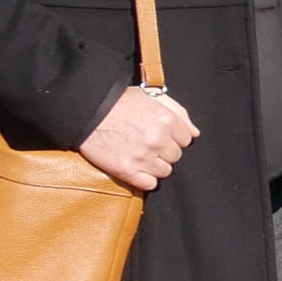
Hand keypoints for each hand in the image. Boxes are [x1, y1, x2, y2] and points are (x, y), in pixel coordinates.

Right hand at [76, 87, 197, 191]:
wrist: (86, 112)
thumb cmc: (119, 102)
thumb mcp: (151, 96)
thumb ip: (178, 112)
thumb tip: (195, 133)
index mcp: (166, 120)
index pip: (186, 139)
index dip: (173, 138)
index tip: (160, 135)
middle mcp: (158, 140)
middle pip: (175, 156)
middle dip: (164, 151)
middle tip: (146, 143)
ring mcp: (143, 157)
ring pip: (165, 171)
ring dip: (155, 165)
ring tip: (139, 155)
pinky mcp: (127, 171)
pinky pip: (150, 184)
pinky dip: (144, 179)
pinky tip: (136, 168)